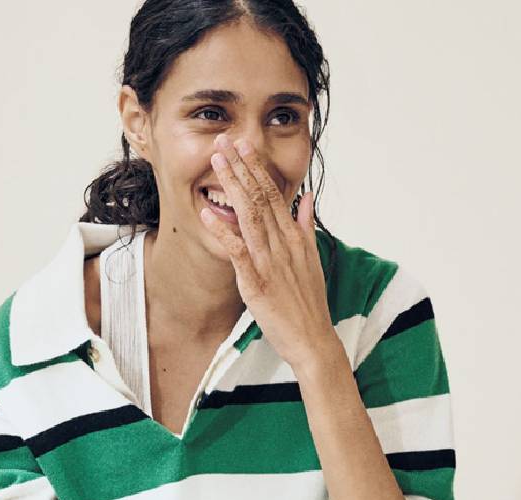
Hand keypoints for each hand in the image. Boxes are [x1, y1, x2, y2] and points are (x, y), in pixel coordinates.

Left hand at [200, 133, 336, 370]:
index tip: (244, 146)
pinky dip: (222, 230)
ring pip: (250, 215)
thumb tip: (306, 198)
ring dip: (232, 186)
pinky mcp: (257, 281)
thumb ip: (307, 226)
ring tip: (216, 161)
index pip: (275, 194)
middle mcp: (283, 244)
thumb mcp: (313, 259)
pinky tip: (207, 213)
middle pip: (261, 197)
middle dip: (242, 166)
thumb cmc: (310, 305)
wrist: (314, 339)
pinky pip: (237, 250)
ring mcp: (270, 261)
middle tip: (225, 139)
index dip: (258, 168)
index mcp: (295, 237)